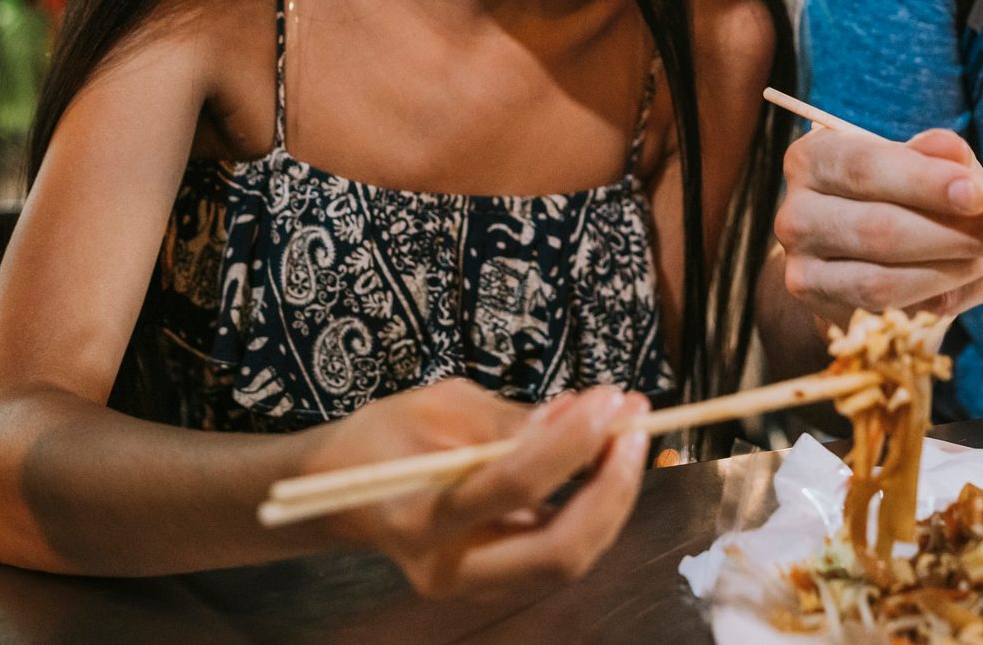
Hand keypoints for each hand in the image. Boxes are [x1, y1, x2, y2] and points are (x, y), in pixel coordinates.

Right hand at [299, 381, 647, 600]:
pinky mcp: (501, 578)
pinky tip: (606, 451)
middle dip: (611, 489)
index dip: (569, 442)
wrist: (347, 492)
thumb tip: (580, 416)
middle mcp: (450, 570)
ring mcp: (477, 585)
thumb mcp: (436, 406)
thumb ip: (506, 420)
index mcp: (418, 520)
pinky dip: (595, 501)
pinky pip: (563, 546)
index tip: (609, 397)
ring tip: (629, 427)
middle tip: (635, 424)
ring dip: (613, 493)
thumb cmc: (386, 437)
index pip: (511, 486)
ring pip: (570, 557)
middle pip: (557, 553)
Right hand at [775, 126, 982, 327]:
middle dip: (960, 235)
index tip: (980, 193)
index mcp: (812, 160)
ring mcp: (805, 273)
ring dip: (962, 271)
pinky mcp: (828, 316)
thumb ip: (938, 157)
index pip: (865, 168)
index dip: (924, 182)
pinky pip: (900, 314)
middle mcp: (796, 216)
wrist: (843, 246)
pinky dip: (958, 296)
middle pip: (880, 231)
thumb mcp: (908, 160)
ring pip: (888, 283)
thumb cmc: (885, 189)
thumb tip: (967, 166)